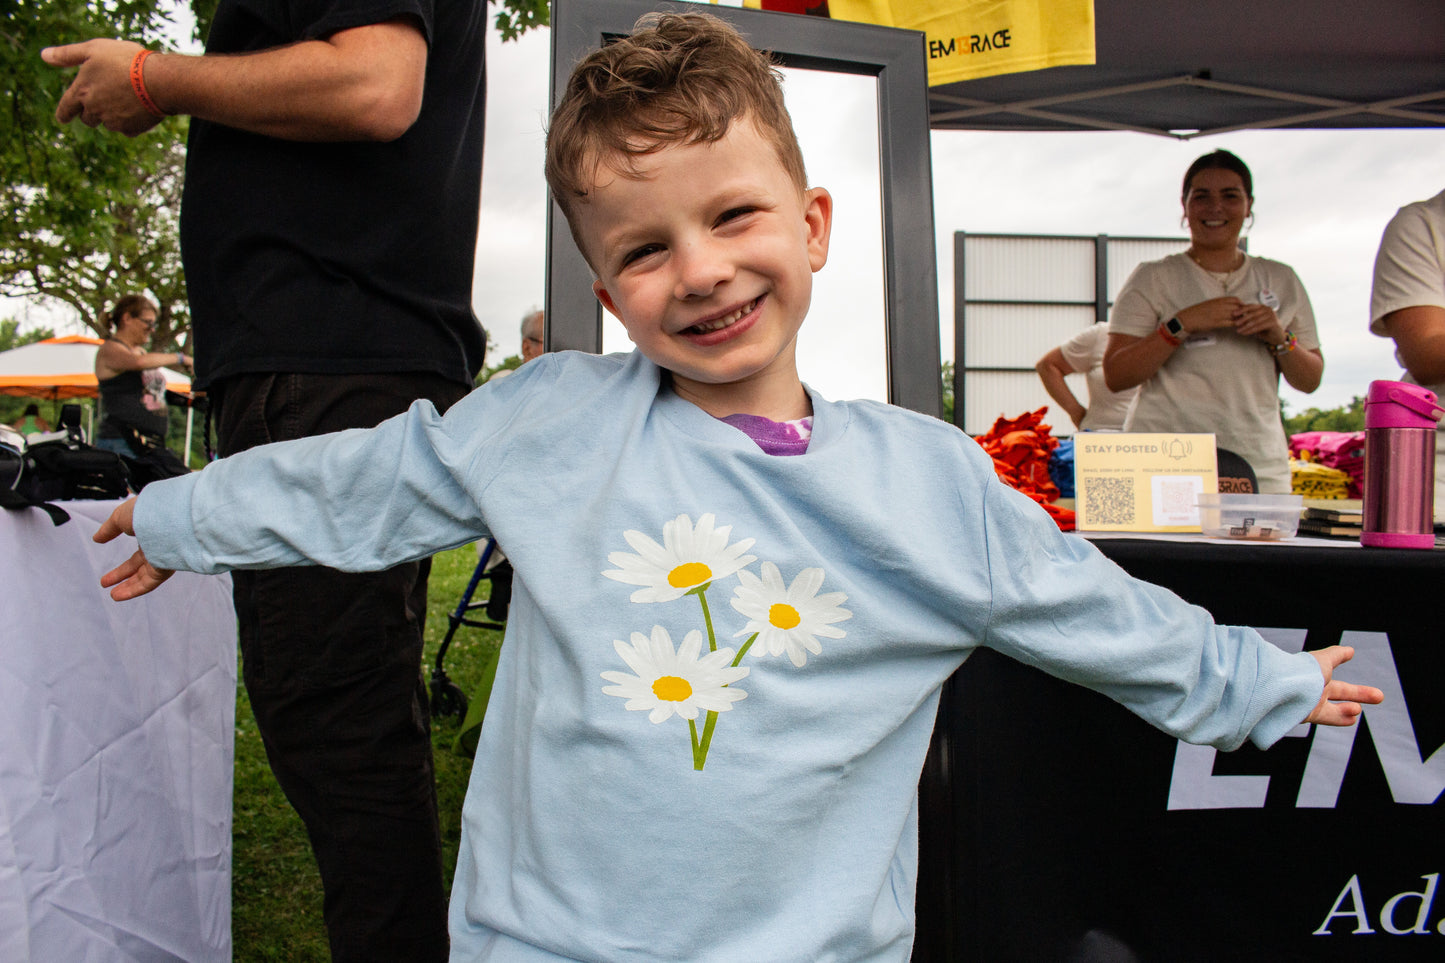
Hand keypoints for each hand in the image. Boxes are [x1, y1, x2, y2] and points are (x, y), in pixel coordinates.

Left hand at [43, 39, 164, 136]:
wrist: (159, 80)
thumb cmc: (125, 60)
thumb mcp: (93, 49)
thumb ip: (67, 54)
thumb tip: (43, 55)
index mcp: (81, 91)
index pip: (66, 108)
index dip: (63, 113)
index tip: (62, 118)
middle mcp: (94, 110)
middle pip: (87, 119)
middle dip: (91, 112)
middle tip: (103, 101)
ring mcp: (113, 122)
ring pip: (108, 123)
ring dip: (112, 115)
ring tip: (128, 98)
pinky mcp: (131, 129)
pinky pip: (127, 129)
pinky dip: (130, 121)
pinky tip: (139, 108)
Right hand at [94, 497, 174, 599]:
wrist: (167, 515)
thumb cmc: (146, 511)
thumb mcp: (121, 517)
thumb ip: (109, 529)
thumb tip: (97, 538)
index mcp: (152, 532)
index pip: (138, 551)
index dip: (124, 558)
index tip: (110, 562)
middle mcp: (159, 546)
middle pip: (140, 565)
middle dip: (122, 574)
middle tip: (105, 582)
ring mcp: (164, 557)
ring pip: (145, 576)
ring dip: (128, 587)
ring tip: (113, 595)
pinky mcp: (166, 568)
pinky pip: (149, 583)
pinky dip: (133, 590)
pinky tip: (118, 596)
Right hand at [1176, 297, 1243, 333]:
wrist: (1187, 319)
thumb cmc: (1195, 312)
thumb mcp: (1207, 304)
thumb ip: (1217, 304)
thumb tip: (1226, 305)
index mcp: (1217, 300)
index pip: (1234, 299)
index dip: (1240, 303)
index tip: (1242, 306)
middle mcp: (1219, 306)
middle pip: (1237, 307)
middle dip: (1242, 311)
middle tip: (1243, 315)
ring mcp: (1219, 314)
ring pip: (1235, 315)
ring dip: (1240, 318)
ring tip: (1240, 321)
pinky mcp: (1217, 323)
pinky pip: (1231, 323)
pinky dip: (1235, 325)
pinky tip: (1235, 326)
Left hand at [1233, 302, 1286, 344]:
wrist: (1277, 336)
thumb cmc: (1264, 328)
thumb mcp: (1255, 321)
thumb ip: (1248, 318)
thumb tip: (1234, 317)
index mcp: (1262, 307)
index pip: (1250, 306)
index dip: (1241, 310)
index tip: (1233, 314)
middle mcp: (1268, 309)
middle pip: (1252, 313)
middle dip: (1242, 319)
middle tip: (1235, 324)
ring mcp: (1271, 315)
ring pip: (1255, 321)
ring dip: (1245, 326)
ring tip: (1238, 330)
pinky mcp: (1273, 322)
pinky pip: (1259, 326)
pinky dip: (1251, 330)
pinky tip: (1244, 333)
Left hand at [1304, 646, 1383, 726]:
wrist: (1283, 688)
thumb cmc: (1303, 671)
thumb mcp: (1324, 660)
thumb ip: (1337, 655)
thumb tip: (1350, 650)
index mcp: (1316, 675)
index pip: (1338, 679)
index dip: (1349, 679)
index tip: (1361, 685)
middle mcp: (1312, 689)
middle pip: (1340, 693)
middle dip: (1360, 694)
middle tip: (1380, 696)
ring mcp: (1309, 704)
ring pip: (1334, 709)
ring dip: (1349, 709)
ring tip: (1358, 709)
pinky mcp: (1306, 715)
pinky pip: (1327, 718)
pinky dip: (1341, 718)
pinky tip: (1352, 719)